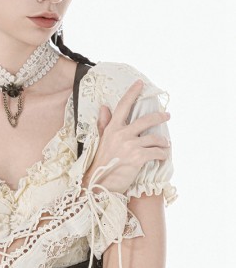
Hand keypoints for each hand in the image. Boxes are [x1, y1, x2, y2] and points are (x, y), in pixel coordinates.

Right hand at [82, 79, 170, 194]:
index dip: (132, 93)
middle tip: (167, 115)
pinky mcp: (137, 158)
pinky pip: (157, 152)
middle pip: (145, 120)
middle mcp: (121, 134)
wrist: (99, 184)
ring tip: (165, 144)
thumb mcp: (100, 140)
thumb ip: (104, 123)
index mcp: (111, 128)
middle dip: (160, 117)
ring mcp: (129, 145)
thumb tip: (104, 107)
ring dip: (163, 142)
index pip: (122, 106)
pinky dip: (162, 155)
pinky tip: (162, 157)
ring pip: (154, 138)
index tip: (140, 83)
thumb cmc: (101, 163)